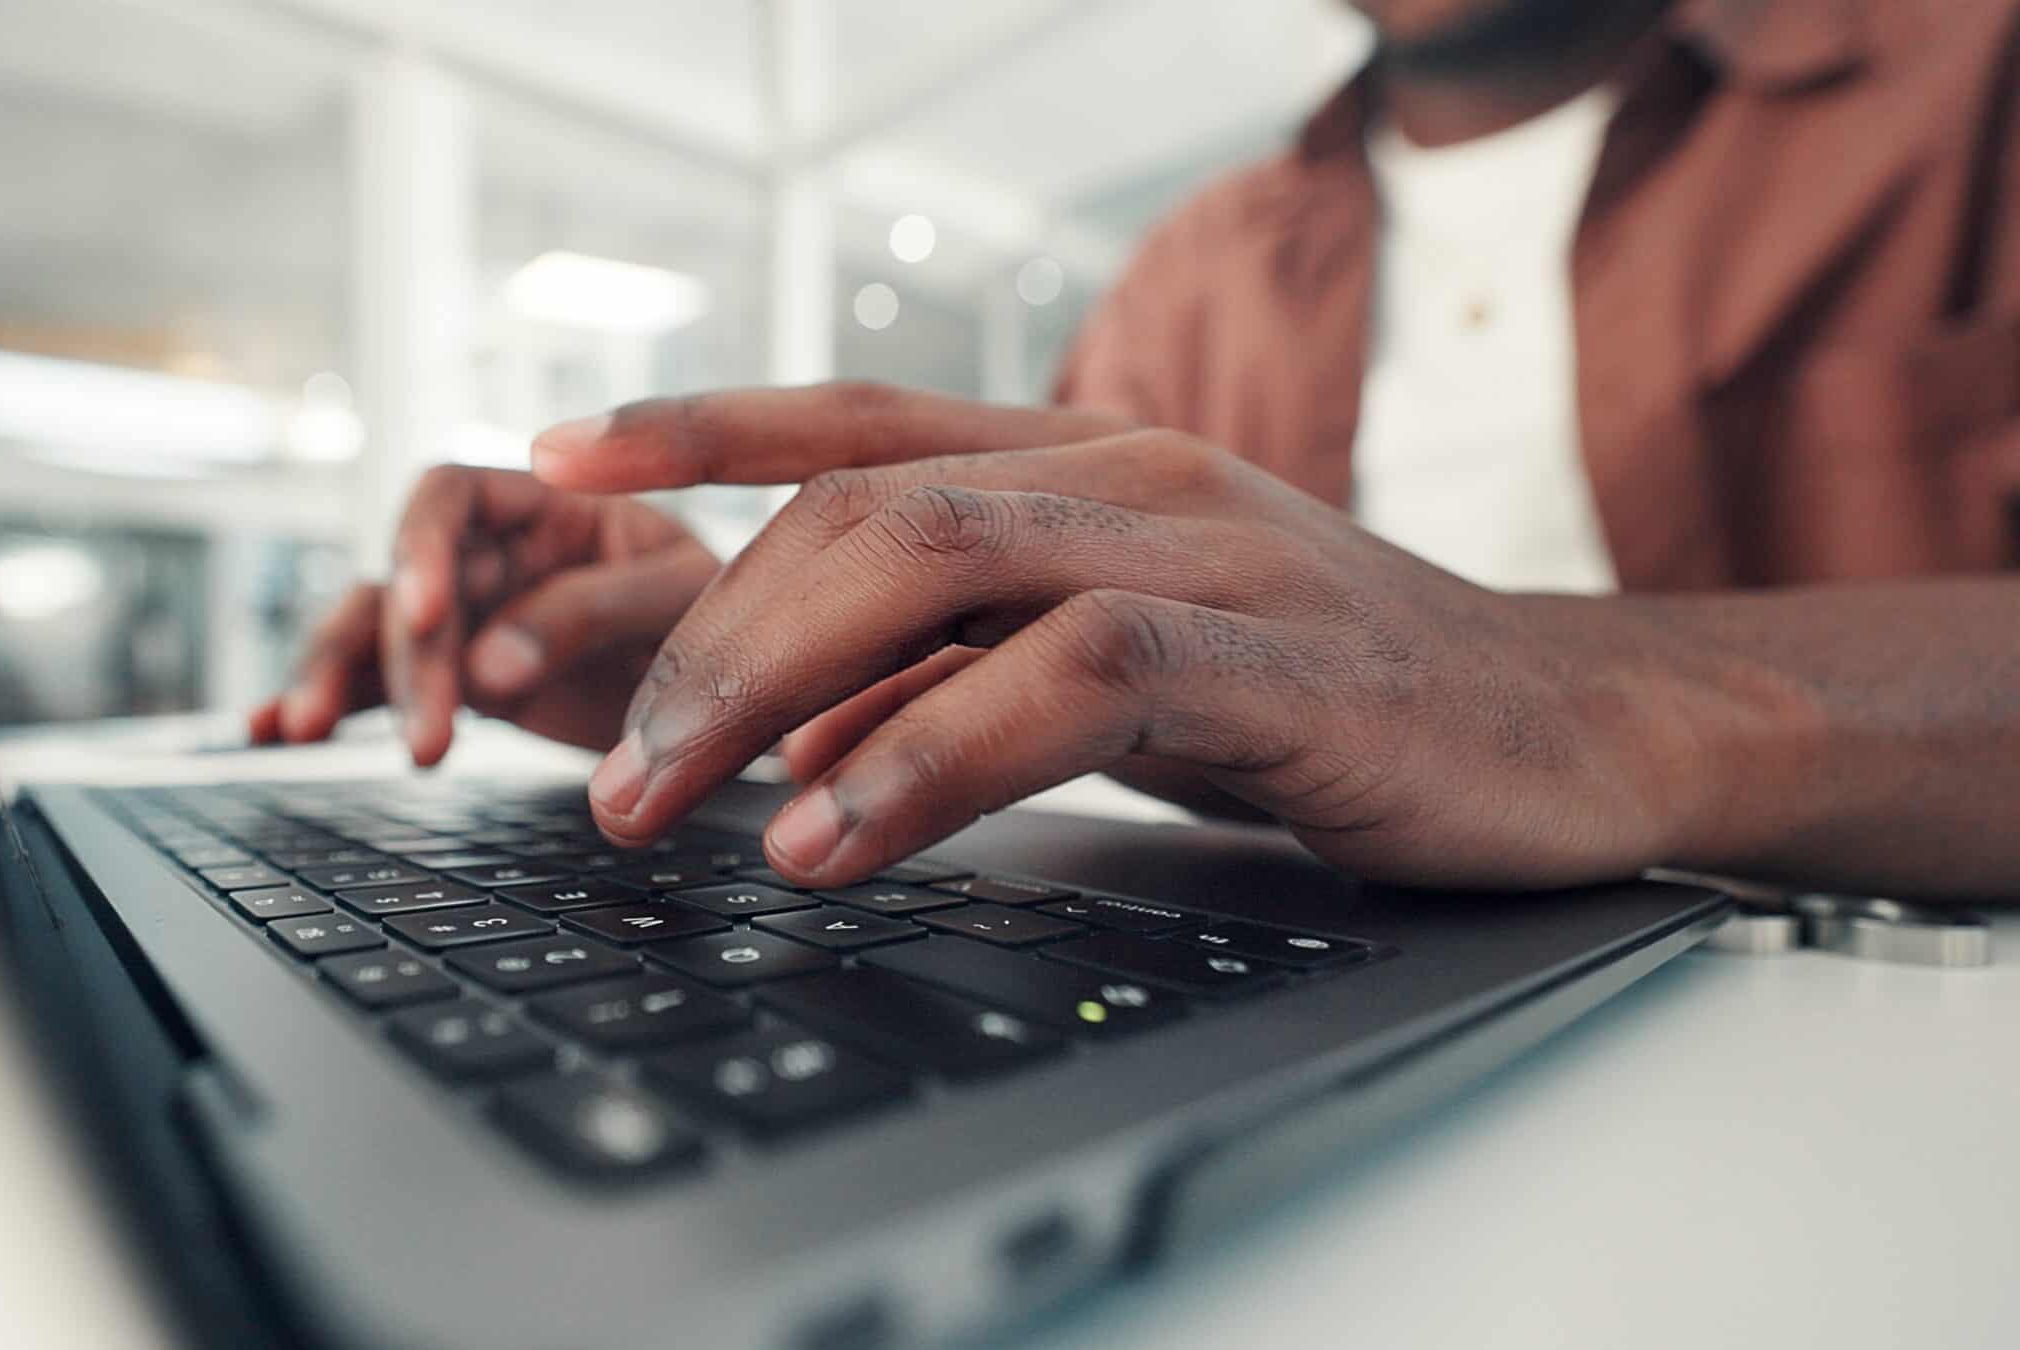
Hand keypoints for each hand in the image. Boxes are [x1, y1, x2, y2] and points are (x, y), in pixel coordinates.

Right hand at [249, 465, 717, 761]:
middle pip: (406, 580)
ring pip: (377, 632)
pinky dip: (332, 703)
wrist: (757, 690)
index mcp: (549, 502)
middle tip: (431, 737)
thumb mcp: (687, 599)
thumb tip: (489, 667)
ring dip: (339, 675)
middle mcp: (496, 551)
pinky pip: (381, 684)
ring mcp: (472, 615)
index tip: (424, 609)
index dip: (421, 545)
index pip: (451, 495)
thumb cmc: (738, 610)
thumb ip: (593, 614)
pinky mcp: (463, 677)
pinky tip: (274, 732)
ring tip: (304, 727)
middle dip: (407, 657)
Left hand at [534, 382, 1795, 889]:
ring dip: (774, 689)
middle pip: (859, 503)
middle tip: (599, 757)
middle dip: (701, 629)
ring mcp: (1205, 546)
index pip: (859, 413)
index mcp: (1086, 460)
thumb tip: (792, 754)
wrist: (1571, 729)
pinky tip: (840, 837)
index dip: (700, 425)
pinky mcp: (1274, 653)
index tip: (558, 459)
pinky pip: (1067, 675)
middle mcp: (1130, 470)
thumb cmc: (1323, 697)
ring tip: (669, 805)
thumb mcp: (1114, 670)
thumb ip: (963, 681)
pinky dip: (929, 755)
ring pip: (938, 559)